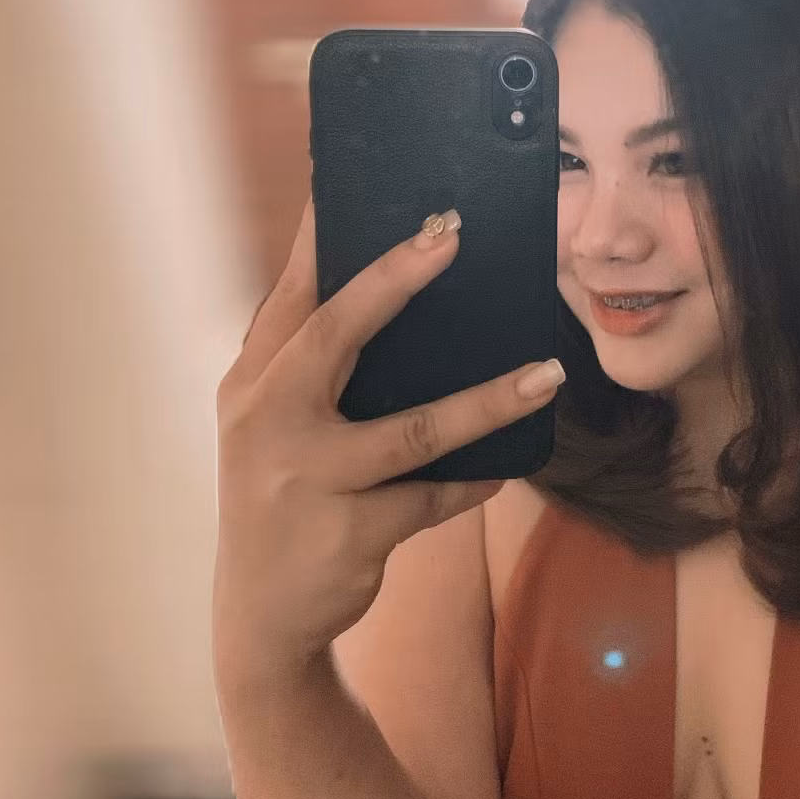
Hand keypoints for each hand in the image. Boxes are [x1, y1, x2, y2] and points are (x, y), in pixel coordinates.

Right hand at [212, 200, 563, 681]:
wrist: (261, 617)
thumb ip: (312, 369)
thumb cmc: (282, 496)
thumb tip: (396, 293)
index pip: (292, 295)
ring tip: (548, 374)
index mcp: (251, 384)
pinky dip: (475, 479)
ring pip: (412, 430)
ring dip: (488, 400)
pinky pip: (434, 496)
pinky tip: (507, 465)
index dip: (323, 236)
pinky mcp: (351, 533)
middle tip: (451, 234)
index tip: (359, 181)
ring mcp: (307, 480)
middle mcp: (268, 421)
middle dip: (394, 279)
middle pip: (336, 335)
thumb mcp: (273, 428)